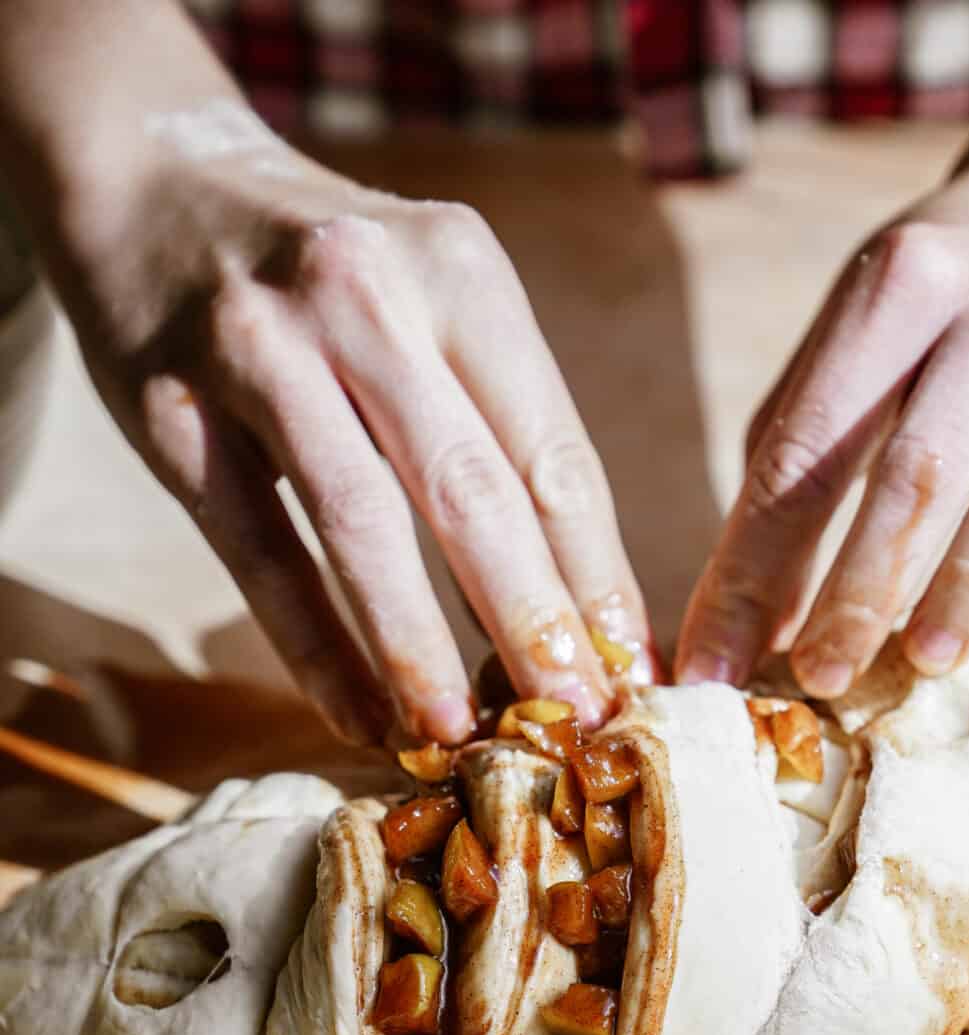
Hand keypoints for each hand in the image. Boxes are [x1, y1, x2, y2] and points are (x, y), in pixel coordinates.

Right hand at [59, 132, 647, 744]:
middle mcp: (367, 295)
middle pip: (474, 491)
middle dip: (533, 625)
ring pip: (362, 523)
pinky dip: (314, 646)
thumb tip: (582, 602)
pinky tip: (358, 716)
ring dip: (419, 647)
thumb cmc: (329, 279)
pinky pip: (258, 551)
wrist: (148, 175)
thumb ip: (499, 421)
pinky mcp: (172, 407)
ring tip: (459, 738)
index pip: (553, 454)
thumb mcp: (434, 299)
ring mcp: (262, 347)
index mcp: (459, 271)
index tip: (632, 674)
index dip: (599, 579)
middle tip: (573, 726)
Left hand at [677, 165, 968, 696]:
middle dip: (859, 586)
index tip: (715, 663)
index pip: (809, 449)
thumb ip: (793, 461)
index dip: (753, 565)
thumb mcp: (850, 336)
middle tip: (821, 680)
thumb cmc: (936, 305)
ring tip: (926, 663)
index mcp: (896, 289)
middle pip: (916, 467)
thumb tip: (744, 620)